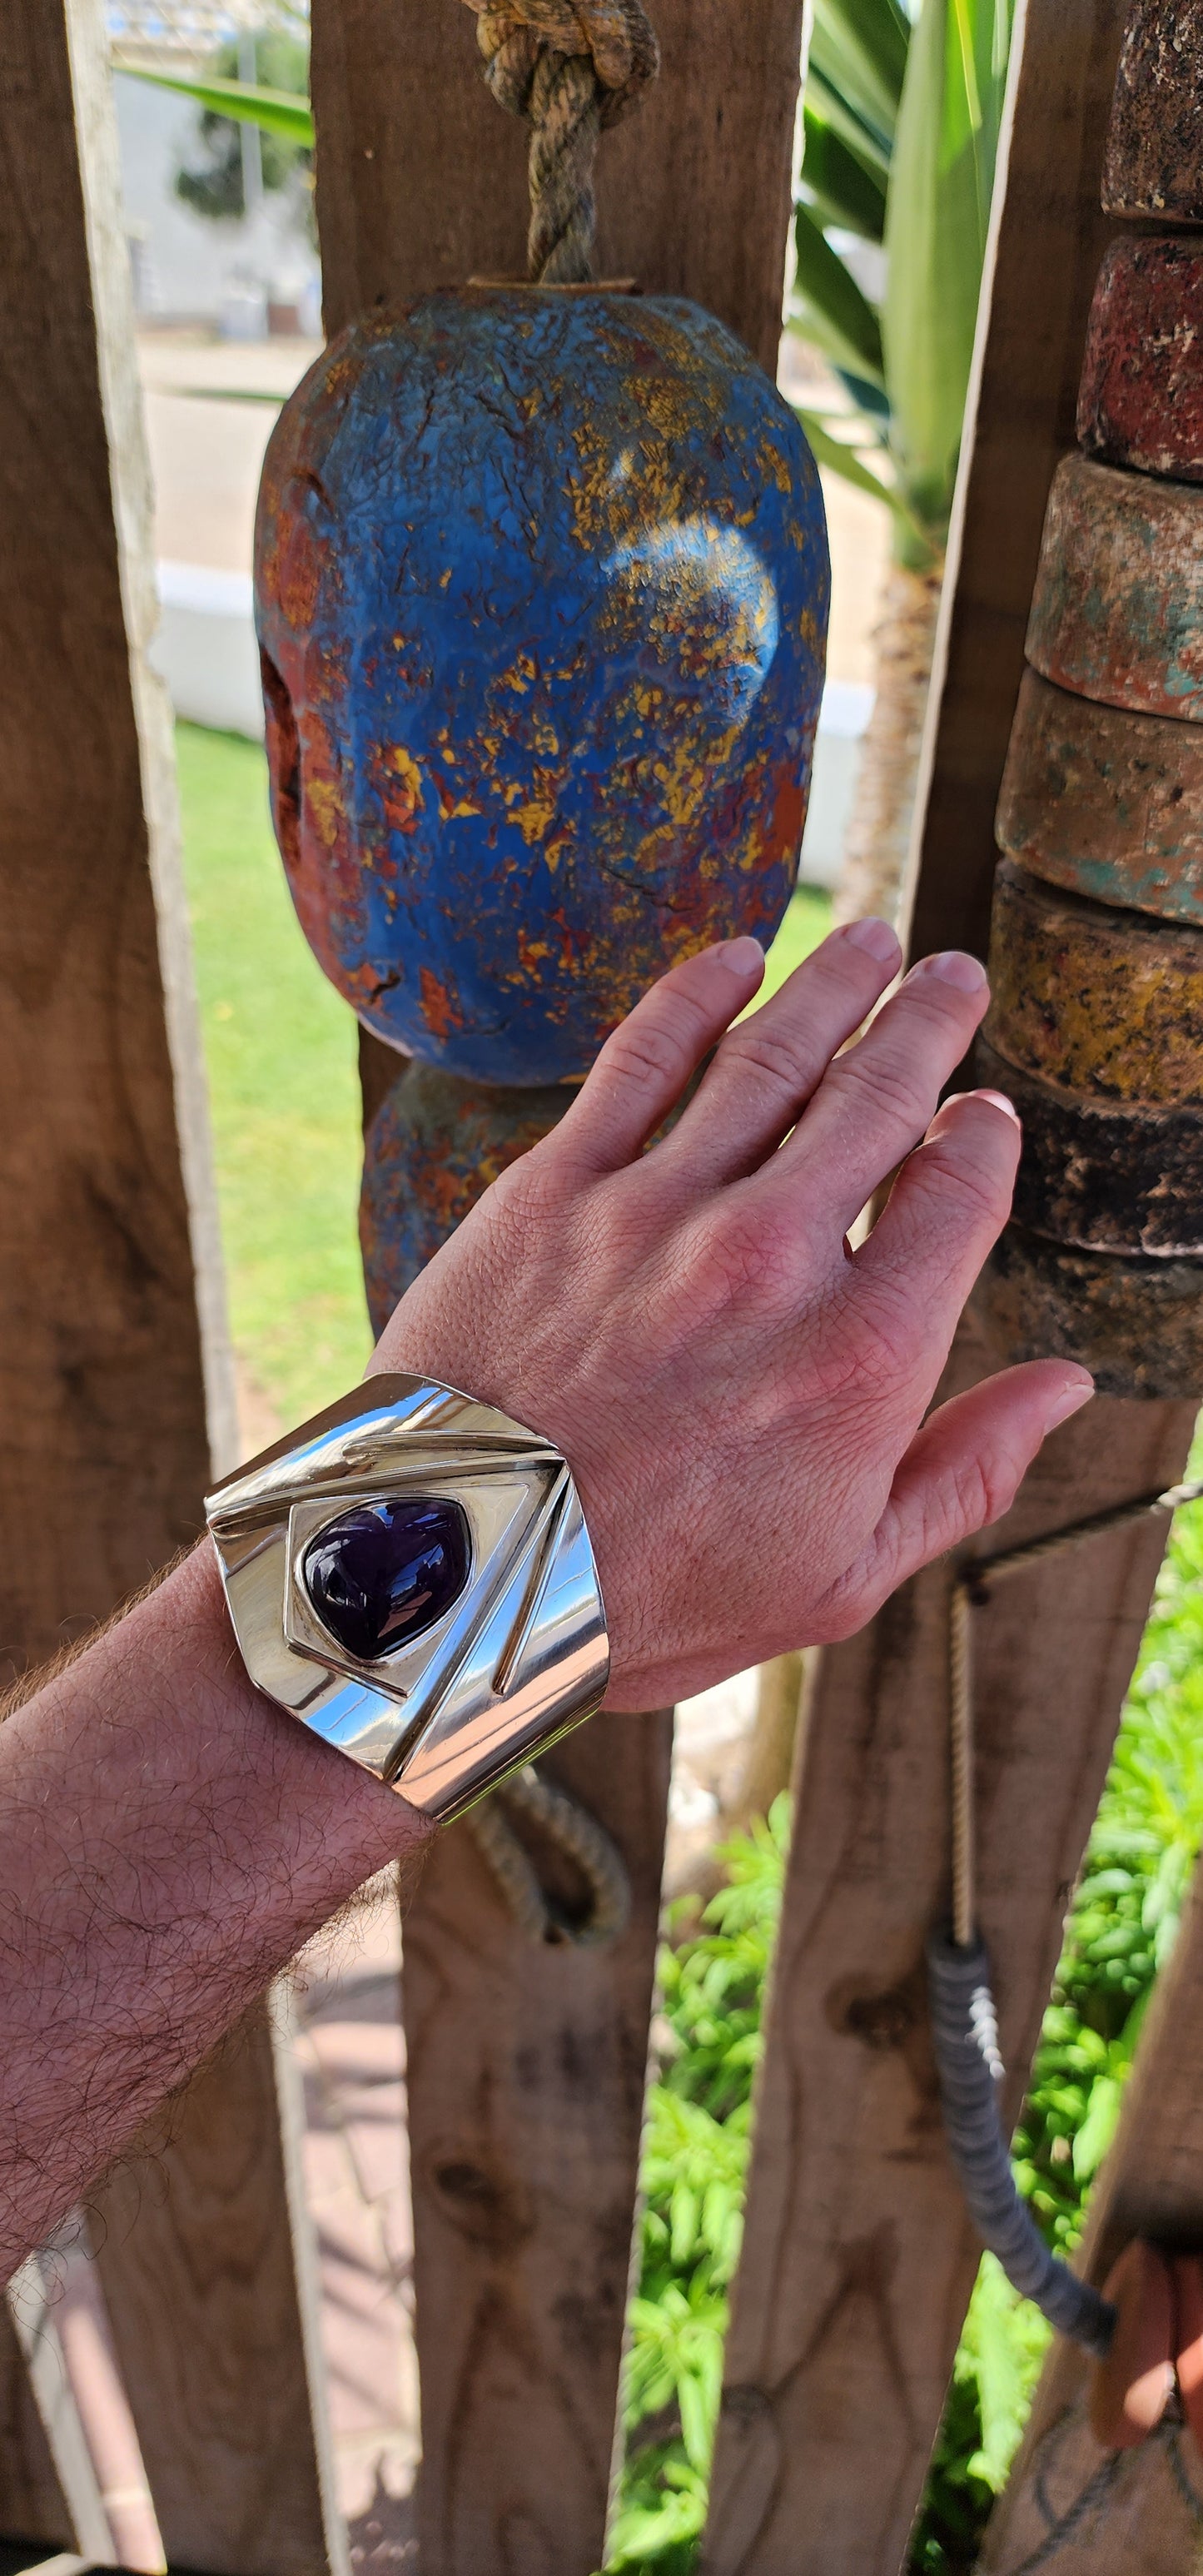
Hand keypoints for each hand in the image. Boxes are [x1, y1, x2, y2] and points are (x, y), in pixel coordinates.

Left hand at [373, 922, 1092, 1708]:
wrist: (456, 1577)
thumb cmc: (656, 1594)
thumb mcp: (842, 1575)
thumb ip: (966, 1472)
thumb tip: (1068, 1387)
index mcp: (861, 1356)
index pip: (957, 1194)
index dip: (982, 1138)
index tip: (983, 1112)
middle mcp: (773, 1261)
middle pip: (878, 1098)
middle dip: (928, 1024)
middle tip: (952, 975)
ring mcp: (659, 1212)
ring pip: (771, 1058)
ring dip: (833, 985)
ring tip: (871, 941)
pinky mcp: (554, 1190)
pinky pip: (639, 1059)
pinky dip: (696, 994)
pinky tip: (733, 956)